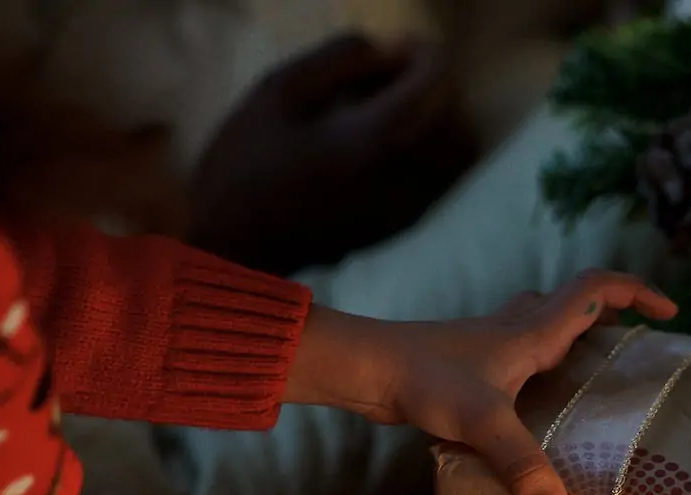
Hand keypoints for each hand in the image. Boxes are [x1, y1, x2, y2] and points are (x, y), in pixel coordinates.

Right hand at [188, 35, 475, 274]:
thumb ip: (338, 58)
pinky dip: (422, 154)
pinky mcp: (401, 229)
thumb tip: (382, 48)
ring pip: (453, 152)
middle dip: (428, 86)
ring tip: (383, 114)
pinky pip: (436, 181)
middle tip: (384, 78)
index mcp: (379, 136)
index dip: (420, 52)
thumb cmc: (246, 165)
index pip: (436, 79)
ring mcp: (409, 208)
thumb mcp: (278, 90)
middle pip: (454, 114)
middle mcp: (408, 175)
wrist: (235, 249)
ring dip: (431, 121)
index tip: (391, 48)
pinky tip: (377, 150)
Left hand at [285, 272, 679, 494]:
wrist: (365, 368)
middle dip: (608, 319)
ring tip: (591, 380)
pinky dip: (536, 370)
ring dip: (570, 340)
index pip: (595, 290)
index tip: (668, 311)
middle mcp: (514, 330)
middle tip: (631, 351)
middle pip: (572, 305)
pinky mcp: (467, 367)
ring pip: (541, 327)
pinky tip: (533, 409)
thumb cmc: (424, 379)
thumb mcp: (483, 424)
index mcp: (531, 332)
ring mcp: (488, 347)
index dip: (635, 292)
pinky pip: (515, 356)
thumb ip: (524, 467)